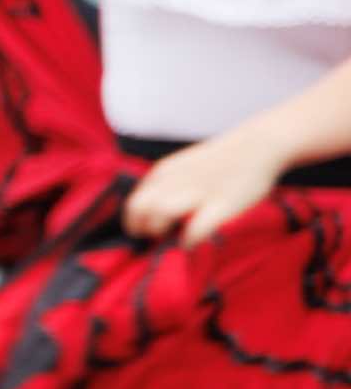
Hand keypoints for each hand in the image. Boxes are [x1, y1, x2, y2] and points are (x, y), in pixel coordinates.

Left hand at [122, 128, 288, 247]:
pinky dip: (189, 239)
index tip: (142, 232)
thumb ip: (167, 184)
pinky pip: (196, 228)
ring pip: (160, 212)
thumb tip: (153, 211)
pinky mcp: (221, 204)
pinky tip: (191, 243)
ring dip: (159, 230)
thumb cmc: (220, 160)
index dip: (133, 220)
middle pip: (139, 207)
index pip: (133, 201)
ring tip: (170, 238)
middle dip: (140, 227)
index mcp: (164, 172)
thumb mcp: (183, 166)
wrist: (256, 145)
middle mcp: (175, 180)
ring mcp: (197, 192)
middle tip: (154, 237)